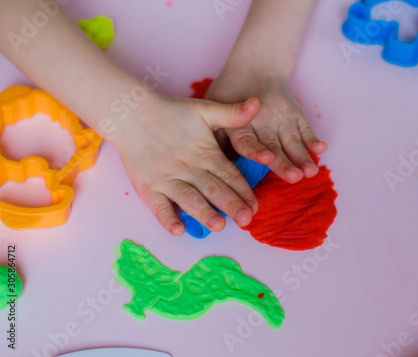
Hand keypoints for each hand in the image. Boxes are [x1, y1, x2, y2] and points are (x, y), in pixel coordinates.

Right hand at [110, 94, 260, 235]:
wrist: (131, 115)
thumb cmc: (172, 113)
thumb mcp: (205, 109)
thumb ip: (232, 113)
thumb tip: (258, 103)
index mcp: (206, 153)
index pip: (229, 174)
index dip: (243, 191)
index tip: (255, 206)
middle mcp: (189, 168)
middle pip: (213, 189)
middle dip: (230, 205)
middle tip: (245, 220)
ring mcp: (167, 179)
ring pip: (189, 199)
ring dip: (203, 213)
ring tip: (218, 225)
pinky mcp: (148, 188)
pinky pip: (158, 206)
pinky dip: (167, 218)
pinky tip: (178, 230)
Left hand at [206, 68, 326, 182]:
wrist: (257, 63)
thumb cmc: (229, 91)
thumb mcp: (213, 107)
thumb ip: (216, 136)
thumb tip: (213, 166)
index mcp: (239, 121)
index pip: (246, 138)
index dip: (256, 150)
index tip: (267, 158)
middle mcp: (261, 119)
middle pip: (272, 144)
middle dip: (284, 161)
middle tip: (294, 176)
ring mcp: (281, 116)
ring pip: (292, 139)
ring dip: (302, 156)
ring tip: (310, 172)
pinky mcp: (295, 113)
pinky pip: (305, 128)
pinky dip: (313, 139)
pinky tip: (321, 149)